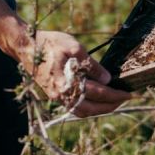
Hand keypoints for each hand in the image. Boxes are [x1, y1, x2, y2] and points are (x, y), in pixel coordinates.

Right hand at [16, 30, 131, 116]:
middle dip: (111, 105)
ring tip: (113, 100)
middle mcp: (62, 95)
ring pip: (82, 111)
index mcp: (67, 83)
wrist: (25, 46)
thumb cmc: (49, 43)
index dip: (115, 94)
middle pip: (91, 108)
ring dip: (100, 109)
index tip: (129, 93)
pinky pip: (74, 107)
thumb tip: (107, 79)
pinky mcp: (54, 95)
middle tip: (125, 98)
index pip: (97, 93)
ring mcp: (57, 97)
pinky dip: (88, 107)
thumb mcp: (73, 47)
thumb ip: (91, 65)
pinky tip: (96, 99)